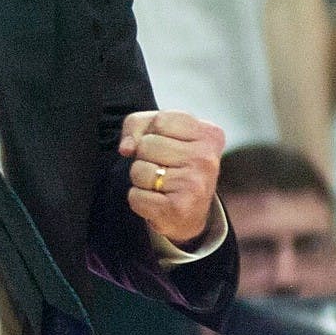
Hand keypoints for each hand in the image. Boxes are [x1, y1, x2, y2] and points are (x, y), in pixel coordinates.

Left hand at [119, 110, 223, 245]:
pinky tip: (157, 202)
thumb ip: (138, 124)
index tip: (166, 145)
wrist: (190, 214)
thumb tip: (127, 148)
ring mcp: (195, 185)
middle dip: (144, 157)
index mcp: (209, 134)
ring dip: (140, 179)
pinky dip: (138, 200)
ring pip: (138, 170)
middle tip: (163, 169)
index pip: (160, 120)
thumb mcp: (160, 133)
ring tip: (160, 185)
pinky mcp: (179, 209)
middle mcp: (206, 159)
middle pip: (146, 144)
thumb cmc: (173, 166)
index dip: (151, 132)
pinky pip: (135, 196)